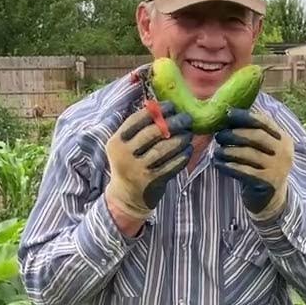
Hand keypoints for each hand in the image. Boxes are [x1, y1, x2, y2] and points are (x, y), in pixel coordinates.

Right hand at [104, 101, 193, 223]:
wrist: (126, 198)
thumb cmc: (130, 164)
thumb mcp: (125, 146)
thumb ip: (138, 129)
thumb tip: (161, 107)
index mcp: (116, 142)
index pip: (136, 120)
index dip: (156, 111)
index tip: (171, 106)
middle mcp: (124, 155)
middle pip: (152, 133)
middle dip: (173, 123)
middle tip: (186, 119)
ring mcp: (137, 169)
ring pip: (163, 149)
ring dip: (180, 139)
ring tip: (189, 134)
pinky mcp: (151, 181)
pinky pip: (171, 165)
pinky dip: (182, 156)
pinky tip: (188, 150)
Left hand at [211, 108, 293, 219]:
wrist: (271, 198)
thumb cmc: (261, 167)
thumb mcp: (264, 149)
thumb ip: (252, 133)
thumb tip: (228, 115)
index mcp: (283, 139)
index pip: (265, 122)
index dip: (246, 116)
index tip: (228, 113)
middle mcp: (284, 152)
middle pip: (257, 136)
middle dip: (235, 134)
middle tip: (219, 136)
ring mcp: (277, 168)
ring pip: (249, 154)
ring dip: (229, 151)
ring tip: (217, 151)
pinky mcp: (267, 182)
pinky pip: (245, 171)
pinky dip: (229, 166)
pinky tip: (218, 164)